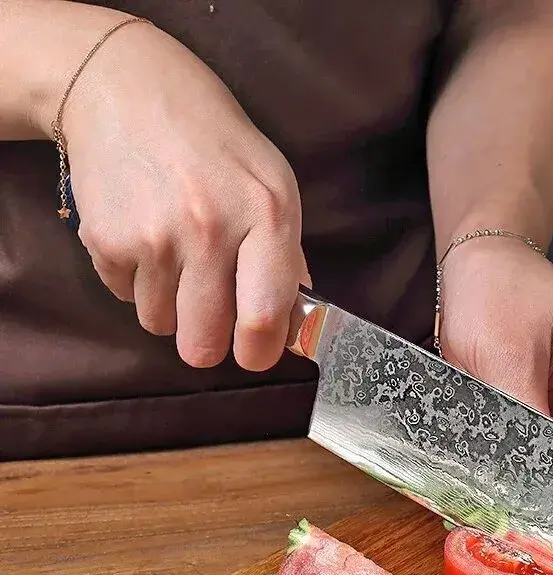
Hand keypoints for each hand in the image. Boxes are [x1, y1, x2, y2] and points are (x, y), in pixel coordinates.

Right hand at [60, 19, 308, 369]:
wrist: (128, 88)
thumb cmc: (216, 144)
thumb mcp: (273, 185)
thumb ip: (286, 256)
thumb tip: (292, 323)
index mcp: (266, 218)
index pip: (263, 318)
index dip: (259, 352)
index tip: (254, 354)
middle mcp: (211, 231)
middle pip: (204, 343)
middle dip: (208, 343)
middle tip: (210, 321)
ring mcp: (154, 237)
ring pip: (161, 324)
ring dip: (170, 307)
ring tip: (176, 258)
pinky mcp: (107, 240)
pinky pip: (125, 297)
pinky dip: (135, 280)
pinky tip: (145, 236)